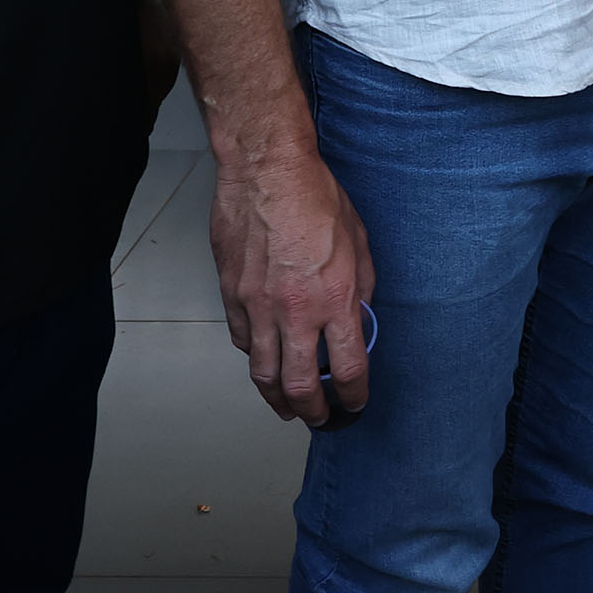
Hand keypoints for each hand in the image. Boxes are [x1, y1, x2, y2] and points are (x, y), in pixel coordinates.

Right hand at [209, 148, 374, 425]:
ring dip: (277, 399)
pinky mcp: (232, 297)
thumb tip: (358, 318)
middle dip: (312, 411)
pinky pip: (244, 342)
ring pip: (263, 374)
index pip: (347, 368)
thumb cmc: (316, 198)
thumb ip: (359, 288)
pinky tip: (265, 362)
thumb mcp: (358, 242)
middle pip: (300, 385)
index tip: (355, 402)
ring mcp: (258, 307)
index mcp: (334, 298)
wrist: (266, 173)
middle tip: (319, 419)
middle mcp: (295, 311)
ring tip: (288, 408)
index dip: (353, 395)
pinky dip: (256, 359)